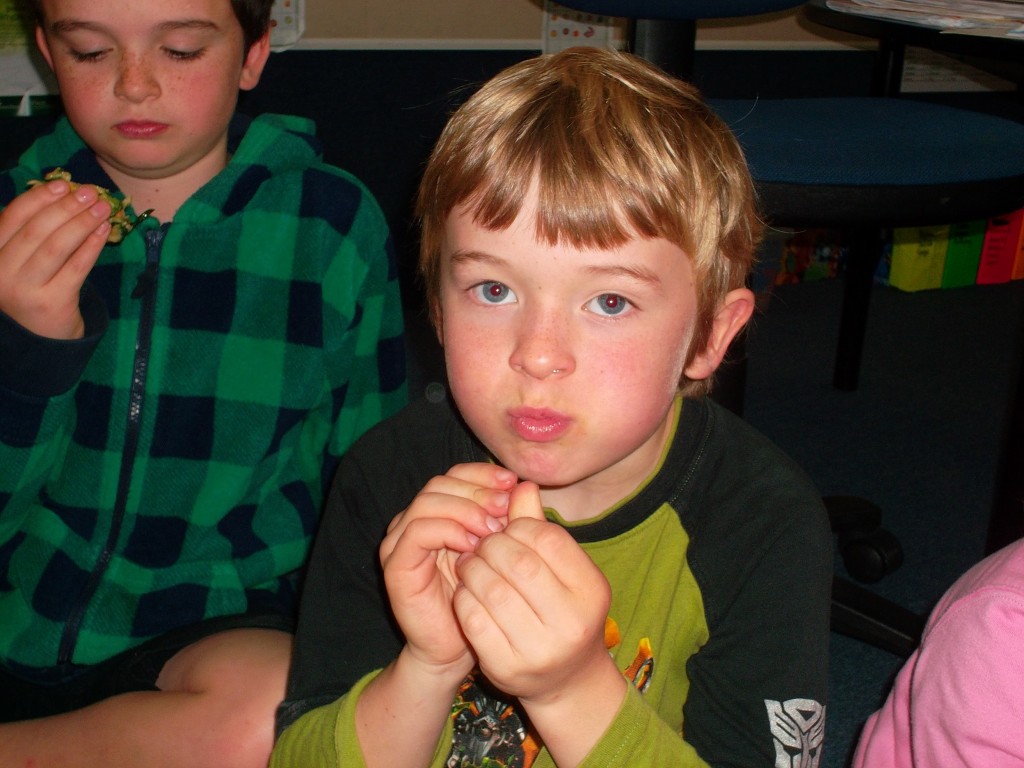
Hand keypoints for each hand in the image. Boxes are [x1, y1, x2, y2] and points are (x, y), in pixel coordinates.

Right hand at [0, 178, 110, 338]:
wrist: (40, 340)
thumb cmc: (32, 291)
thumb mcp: (18, 262)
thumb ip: (29, 233)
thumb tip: (63, 193)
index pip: (11, 218)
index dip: (37, 198)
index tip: (62, 183)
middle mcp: (1, 274)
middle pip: (35, 231)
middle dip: (65, 207)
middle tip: (90, 192)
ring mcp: (25, 291)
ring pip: (56, 247)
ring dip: (81, 223)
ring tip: (103, 208)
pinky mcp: (53, 304)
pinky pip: (76, 268)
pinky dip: (91, 246)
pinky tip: (103, 231)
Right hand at [380, 462, 514, 677]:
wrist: (454, 650)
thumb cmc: (482, 601)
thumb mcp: (503, 553)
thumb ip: (512, 520)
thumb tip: (526, 486)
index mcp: (438, 514)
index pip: (455, 475)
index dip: (482, 474)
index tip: (512, 483)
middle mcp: (414, 521)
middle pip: (440, 483)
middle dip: (476, 490)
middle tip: (505, 506)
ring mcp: (400, 541)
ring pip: (428, 502)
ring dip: (464, 509)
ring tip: (493, 528)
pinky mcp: (397, 563)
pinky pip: (418, 531)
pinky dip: (448, 530)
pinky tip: (473, 545)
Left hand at [452, 481, 614, 702]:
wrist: (566, 680)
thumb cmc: (563, 611)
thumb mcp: (563, 571)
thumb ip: (538, 528)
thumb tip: (521, 483)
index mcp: (591, 591)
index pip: (548, 539)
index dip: (519, 527)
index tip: (506, 530)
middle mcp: (571, 623)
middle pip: (517, 563)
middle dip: (491, 546)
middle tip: (481, 544)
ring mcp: (539, 649)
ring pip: (492, 589)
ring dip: (473, 569)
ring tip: (471, 564)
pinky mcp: (506, 668)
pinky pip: (473, 619)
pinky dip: (464, 597)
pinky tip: (467, 592)